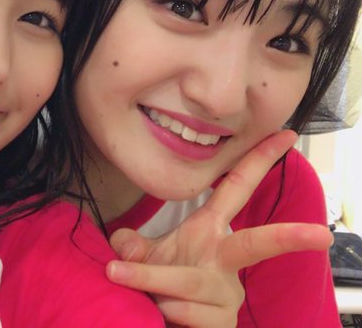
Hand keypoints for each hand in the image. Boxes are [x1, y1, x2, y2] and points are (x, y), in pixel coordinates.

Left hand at [105, 130, 332, 327]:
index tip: (285, 135)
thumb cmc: (158, 282)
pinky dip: (163, 309)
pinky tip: (158, 310)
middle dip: (287, 238)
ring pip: (191, 283)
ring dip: (152, 280)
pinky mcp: (223, 323)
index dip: (258, 162)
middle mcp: (225, 260)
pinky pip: (189, 313)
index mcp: (210, 231)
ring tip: (123, 277)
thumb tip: (121, 248)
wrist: (164, 323)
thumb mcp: (141, 257)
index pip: (236, 189)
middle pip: (256, 244)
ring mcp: (227, 294)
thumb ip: (131, 246)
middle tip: (322, 236)